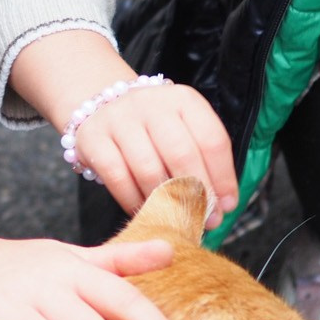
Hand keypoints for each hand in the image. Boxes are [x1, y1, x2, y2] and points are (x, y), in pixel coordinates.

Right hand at [9, 29, 238, 221]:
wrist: (102, 105)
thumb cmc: (153, 128)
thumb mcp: (183, 129)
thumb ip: (203, 161)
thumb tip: (221, 206)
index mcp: (183, 99)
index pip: (211, 139)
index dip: (222, 177)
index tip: (227, 205)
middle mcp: (151, 104)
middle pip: (181, 154)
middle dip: (197, 194)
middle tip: (204, 220)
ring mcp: (119, 119)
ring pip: (148, 169)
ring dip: (165, 202)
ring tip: (175, 219)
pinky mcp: (93, 137)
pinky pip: (117, 178)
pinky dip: (133, 201)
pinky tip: (144, 211)